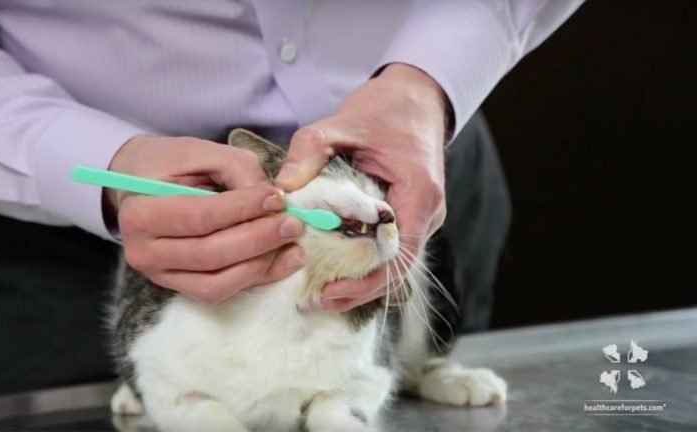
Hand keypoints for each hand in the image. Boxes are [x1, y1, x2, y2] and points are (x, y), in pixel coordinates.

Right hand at [107, 135, 305, 302]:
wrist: (138, 184)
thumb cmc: (169, 164)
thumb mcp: (200, 151)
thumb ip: (237, 169)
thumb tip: (272, 201)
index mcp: (139, 213)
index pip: (200, 217)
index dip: (243, 209)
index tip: (277, 197)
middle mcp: (143, 251)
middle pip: (210, 253)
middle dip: (258, 239)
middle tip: (292, 223)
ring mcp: (159, 275)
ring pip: (216, 281)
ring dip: (261, 264)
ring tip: (292, 243)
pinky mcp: (178, 287)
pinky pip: (219, 291)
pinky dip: (254, 278)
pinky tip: (281, 261)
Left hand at [276, 63, 448, 310]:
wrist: (415, 98)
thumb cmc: (384, 110)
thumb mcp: (341, 124)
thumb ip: (309, 151)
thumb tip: (282, 188)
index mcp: (419, 192)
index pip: (399, 253)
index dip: (367, 279)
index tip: (332, 288)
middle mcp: (428, 212)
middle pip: (397, 267)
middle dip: (359, 289)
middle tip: (318, 300)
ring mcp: (423, 217)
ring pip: (395, 263)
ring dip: (361, 282)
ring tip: (322, 296)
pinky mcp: (411, 216)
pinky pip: (390, 249)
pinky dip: (365, 264)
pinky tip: (337, 272)